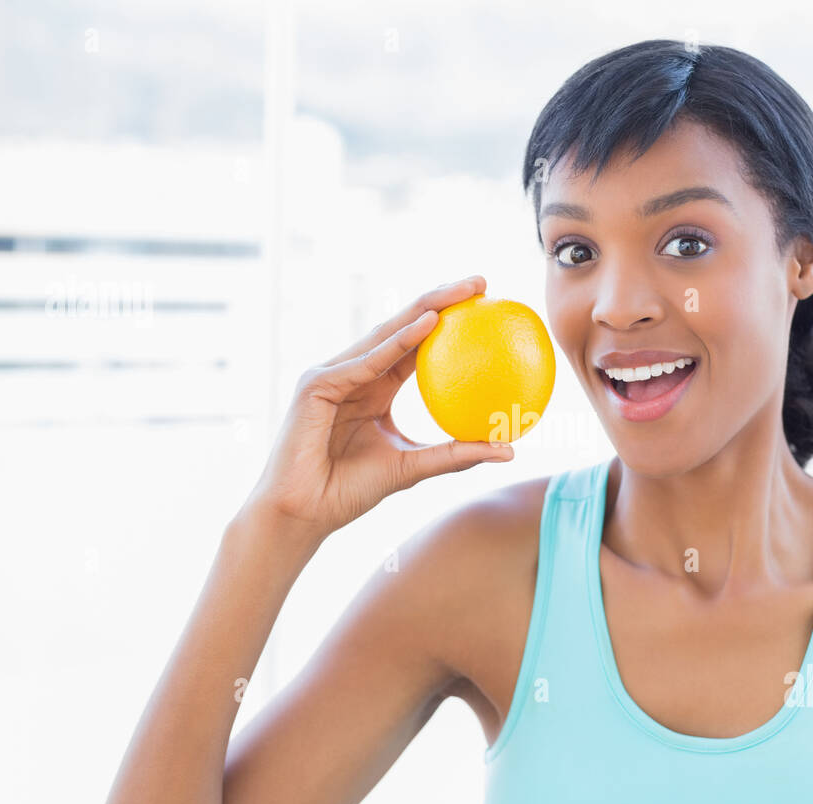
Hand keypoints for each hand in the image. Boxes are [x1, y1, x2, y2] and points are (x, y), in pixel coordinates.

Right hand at [240, 275, 512, 542]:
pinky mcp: (316, 384)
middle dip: (441, 299)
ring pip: (386, 334)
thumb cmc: (349, 492)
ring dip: (426, 308)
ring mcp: (333, 375)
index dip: (447, 321)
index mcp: (374, 386)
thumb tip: (509, 449)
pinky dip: (398, 342)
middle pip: (403, 327)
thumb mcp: (414, 467)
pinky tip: (430, 323)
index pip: (416, 345)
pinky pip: (367, 361)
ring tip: (462, 292)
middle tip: (481, 281)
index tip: (486, 305)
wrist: (302, 513)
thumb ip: (456, 454)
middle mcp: (354, 372)